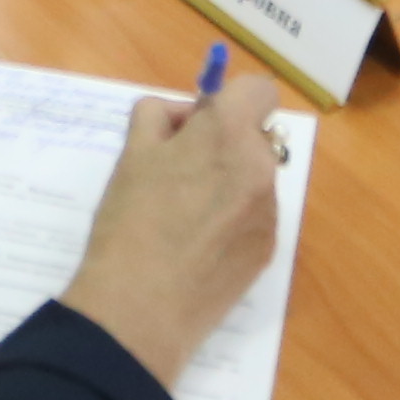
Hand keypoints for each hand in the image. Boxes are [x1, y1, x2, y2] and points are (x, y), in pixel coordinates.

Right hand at [56, 74, 288, 384]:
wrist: (140, 307)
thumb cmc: (130, 221)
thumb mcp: (131, 154)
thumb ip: (157, 117)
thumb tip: (181, 118)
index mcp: (229, 133)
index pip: (257, 91)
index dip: (227, 102)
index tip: (196, 125)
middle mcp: (261, 167)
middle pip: (253, 136)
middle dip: (222, 144)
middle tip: (177, 172)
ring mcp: (269, 212)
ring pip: (253, 179)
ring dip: (227, 183)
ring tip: (183, 217)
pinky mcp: (268, 250)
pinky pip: (254, 218)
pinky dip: (231, 221)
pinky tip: (197, 247)